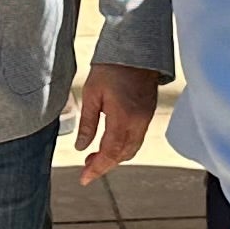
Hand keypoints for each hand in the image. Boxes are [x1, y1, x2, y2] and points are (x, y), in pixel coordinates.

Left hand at [75, 62, 162, 181]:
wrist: (136, 50)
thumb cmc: (112, 68)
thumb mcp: (92, 94)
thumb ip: (87, 123)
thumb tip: (81, 147)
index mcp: (122, 118)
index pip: (110, 153)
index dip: (96, 169)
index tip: (84, 178)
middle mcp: (138, 123)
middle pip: (122, 156)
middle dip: (104, 165)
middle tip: (86, 168)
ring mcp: (146, 119)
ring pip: (131, 150)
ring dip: (114, 158)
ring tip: (95, 157)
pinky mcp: (148, 114)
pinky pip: (136, 139)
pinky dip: (123, 148)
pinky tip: (110, 144)